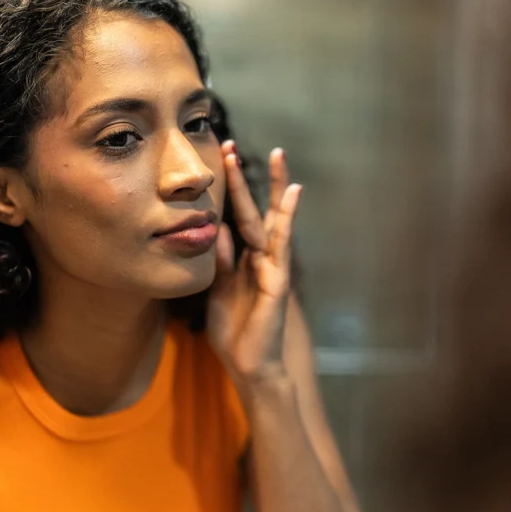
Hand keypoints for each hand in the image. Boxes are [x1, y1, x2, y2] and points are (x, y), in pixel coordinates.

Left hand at [207, 140, 301, 382]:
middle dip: (246, 179)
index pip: (238, 218)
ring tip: (279, 157)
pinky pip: (282, 245)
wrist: (249, 366)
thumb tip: (216, 228)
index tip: (221, 160)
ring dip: (275, 188)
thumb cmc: (235, 332)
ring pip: (273, 220)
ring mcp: (273, 267)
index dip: (230, 191)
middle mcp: (262, 258)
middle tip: (233, 146)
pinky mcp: (278, 280)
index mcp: (245, 260)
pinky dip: (287, 219)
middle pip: (256, 210)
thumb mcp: (218, 290)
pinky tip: (293, 197)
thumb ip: (220, 260)